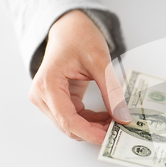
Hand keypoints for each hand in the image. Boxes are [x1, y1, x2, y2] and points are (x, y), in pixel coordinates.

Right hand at [29, 10, 130, 143]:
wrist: (70, 28)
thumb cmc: (79, 37)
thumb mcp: (100, 61)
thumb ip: (111, 91)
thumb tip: (123, 116)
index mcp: (48, 84)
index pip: (67, 119)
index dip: (89, 132)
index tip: (109, 138)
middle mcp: (42, 95)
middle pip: (68, 125)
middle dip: (94, 131)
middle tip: (120, 129)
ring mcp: (48, 99)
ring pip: (72, 125)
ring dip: (94, 127)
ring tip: (117, 120)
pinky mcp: (57, 100)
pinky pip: (75, 117)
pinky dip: (91, 120)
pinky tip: (109, 116)